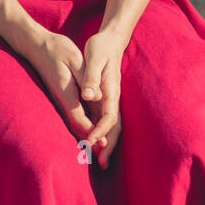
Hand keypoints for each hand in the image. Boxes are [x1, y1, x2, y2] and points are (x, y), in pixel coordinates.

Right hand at [13, 28, 94, 142]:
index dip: (92, 132)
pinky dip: (84, 123)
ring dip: (87, 134)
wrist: (37, 45)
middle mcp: (63, 101)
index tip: (104, 143)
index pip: (81, 120)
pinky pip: (74, 114)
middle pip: (78, 126)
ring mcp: (62, 100)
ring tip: (101, 146)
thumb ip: (86, 79)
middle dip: (91, 139)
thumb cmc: (57, 50)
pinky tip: (92, 127)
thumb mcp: (74, 60)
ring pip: (76, 122)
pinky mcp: (63, 97)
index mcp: (67, 94)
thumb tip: (96, 96)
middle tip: (105, 153)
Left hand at [79, 29, 125, 168]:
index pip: (108, 116)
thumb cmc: (101, 47)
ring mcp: (112, 100)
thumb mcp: (94, 58)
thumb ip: (92, 77)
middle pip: (115, 127)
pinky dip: (105, 135)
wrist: (111, 40)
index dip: (100, 131)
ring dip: (108, 144)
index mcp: (111, 91)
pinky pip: (108, 121)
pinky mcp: (107, 99)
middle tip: (102, 164)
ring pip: (113, 126)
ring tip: (102, 161)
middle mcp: (114, 98)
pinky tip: (98, 143)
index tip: (90, 141)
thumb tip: (90, 95)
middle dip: (109, 146)